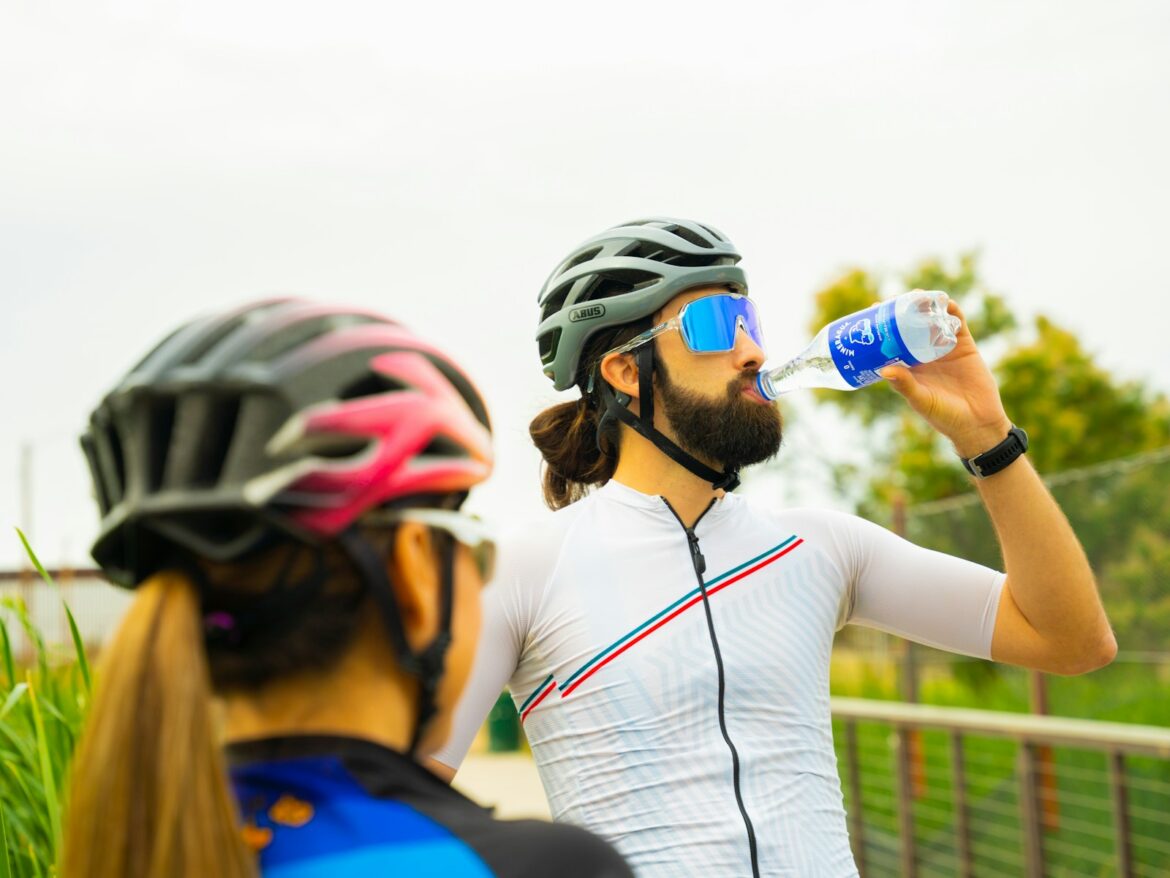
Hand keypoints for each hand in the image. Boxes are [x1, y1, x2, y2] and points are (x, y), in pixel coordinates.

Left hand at [879, 300, 1012, 457]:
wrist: (977, 422)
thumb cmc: (944, 416)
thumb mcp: (920, 400)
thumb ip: (904, 385)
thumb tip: (884, 369)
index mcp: (909, 367)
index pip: (891, 342)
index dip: (883, 328)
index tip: (873, 313)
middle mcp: (924, 354)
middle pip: (909, 327)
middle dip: (902, 312)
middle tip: (892, 300)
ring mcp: (944, 348)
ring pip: (932, 321)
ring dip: (925, 307)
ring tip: (916, 295)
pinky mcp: (964, 346)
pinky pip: (957, 324)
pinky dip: (951, 311)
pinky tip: (943, 301)